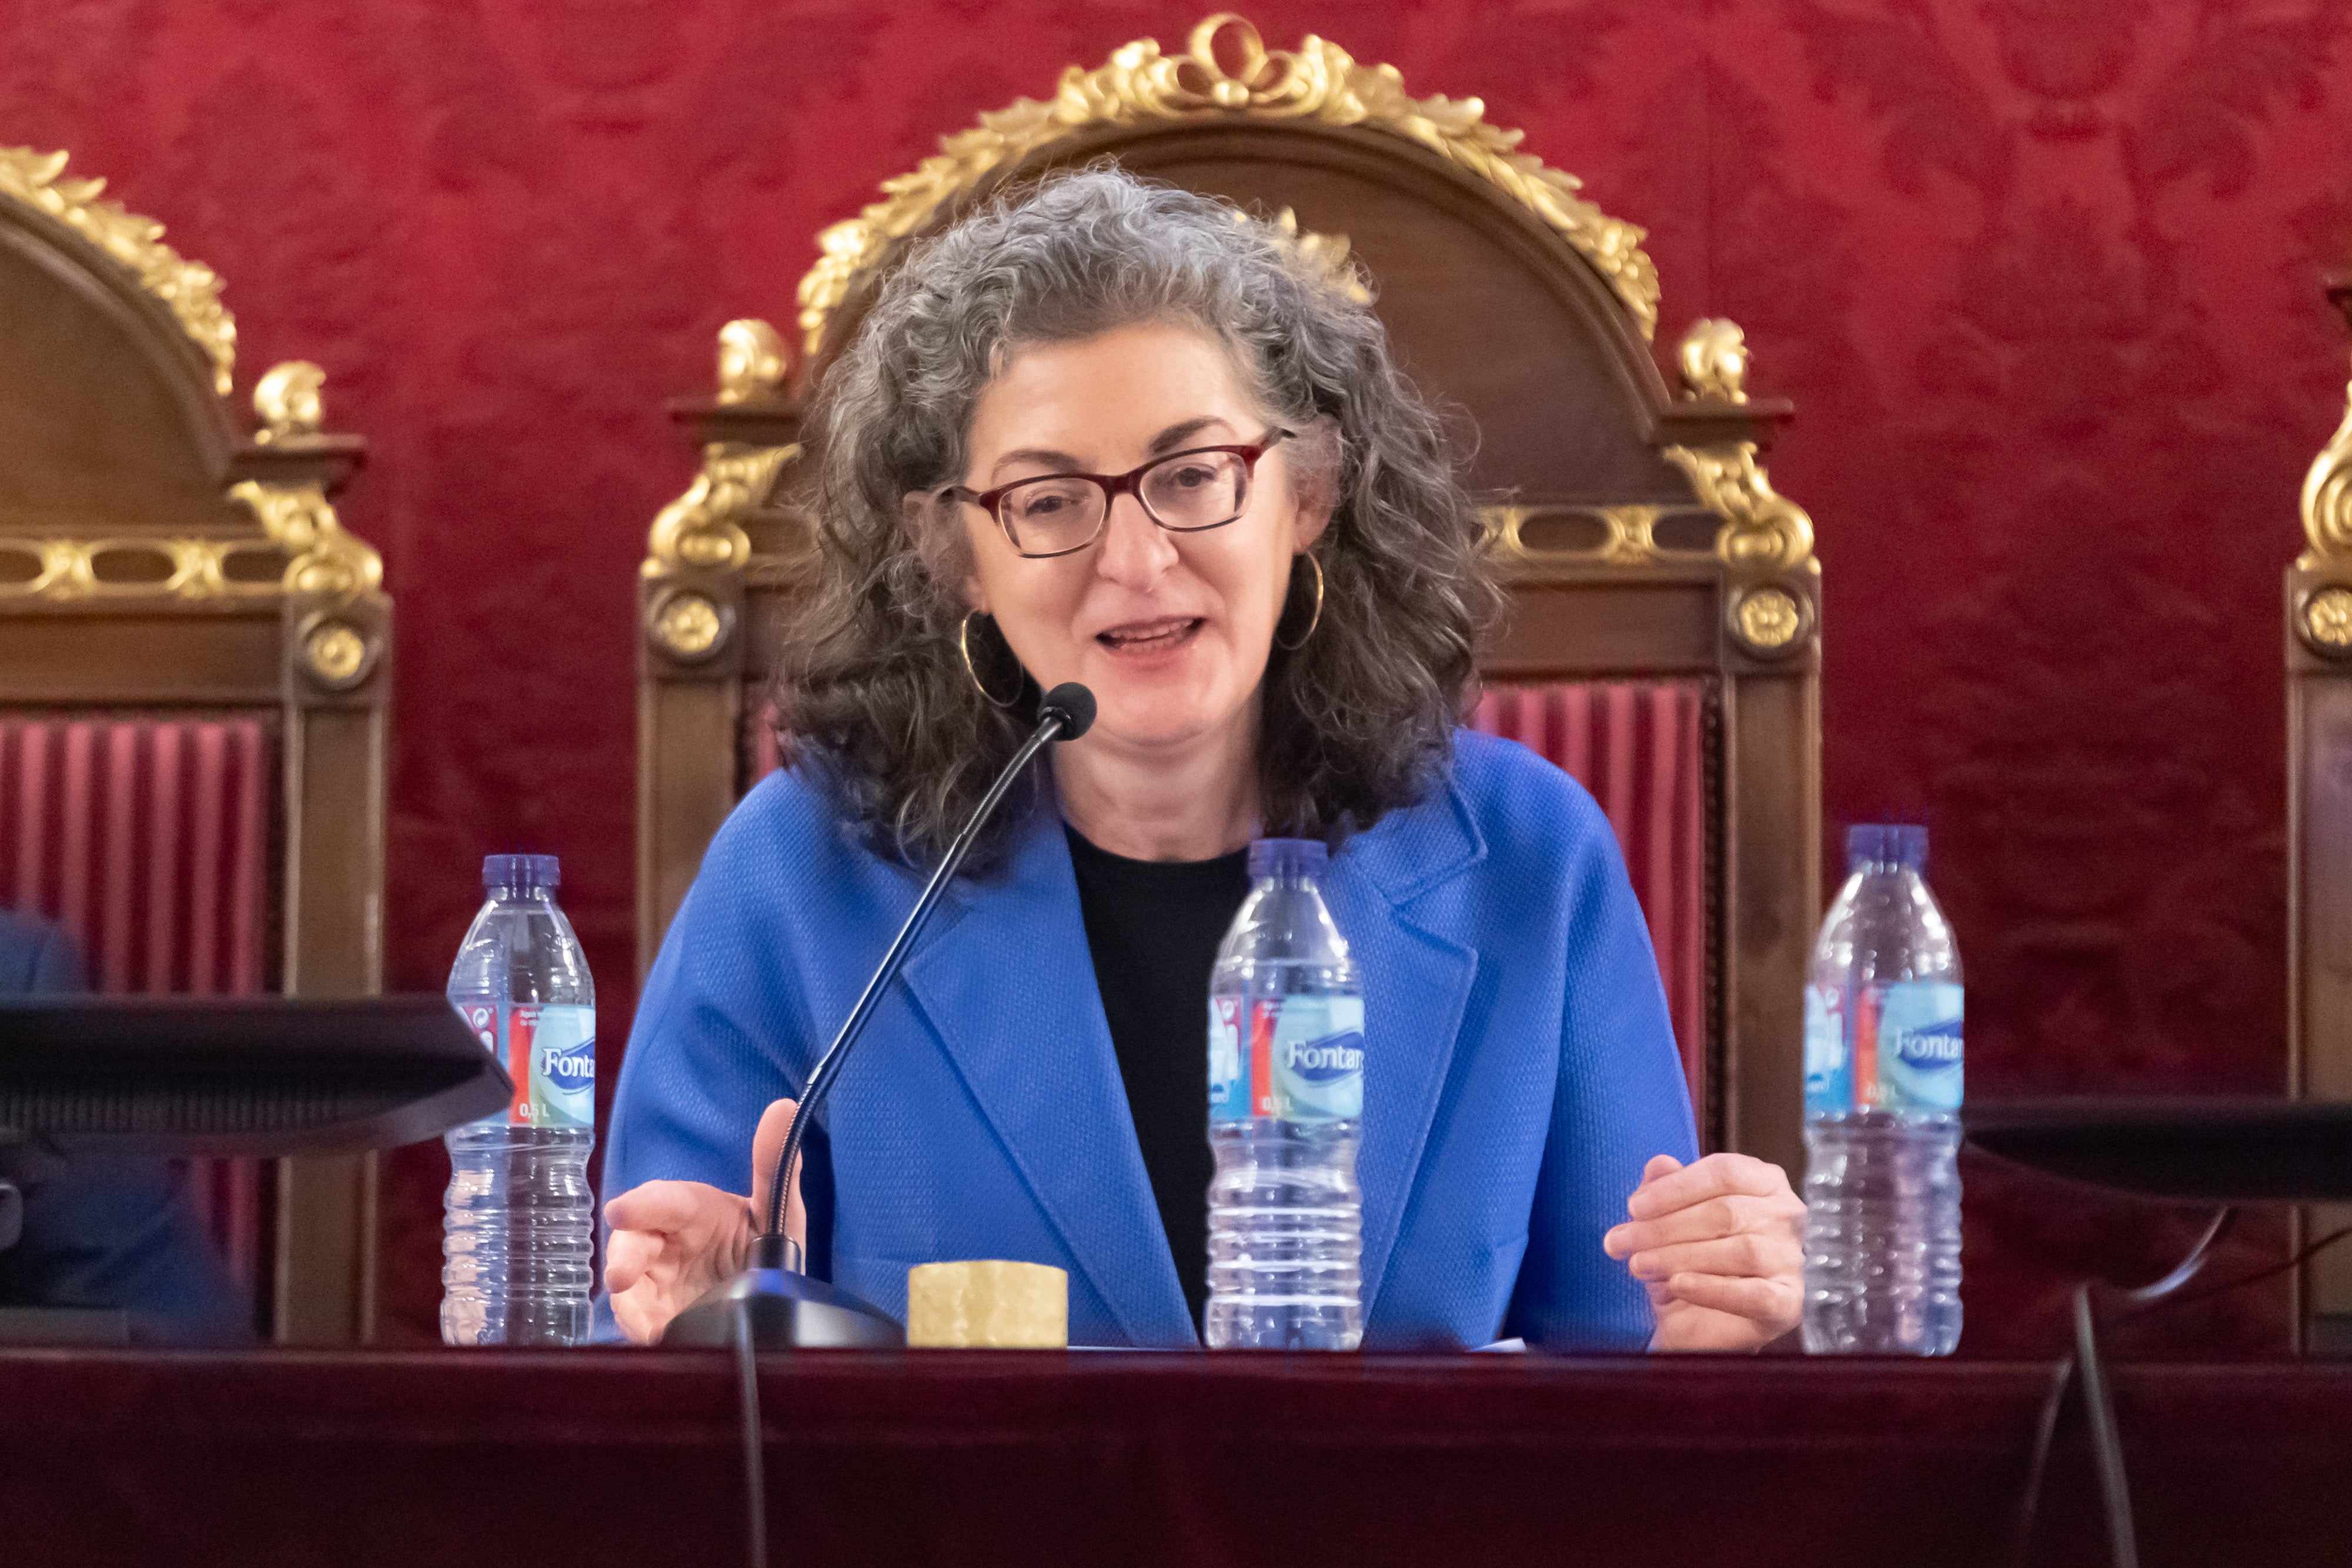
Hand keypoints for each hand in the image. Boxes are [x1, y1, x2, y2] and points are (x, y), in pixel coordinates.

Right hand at [602, 1097, 806, 1344]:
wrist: (770, 1297)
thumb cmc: (762, 1241)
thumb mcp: (776, 1209)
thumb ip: (775, 1166)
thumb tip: (784, 1107)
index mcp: (691, 1211)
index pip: (664, 1201)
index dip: (642, 1205)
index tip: (622, 1211)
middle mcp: (667, 1244)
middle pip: (634, 1244)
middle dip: (625, 1257)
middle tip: (623, 1276)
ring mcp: (659, 1283)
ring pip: (628, 1286)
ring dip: (629, 1302)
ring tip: (644, 1322)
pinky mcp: (658, 1319)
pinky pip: (640, 1323)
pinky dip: (641, 1330)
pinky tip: (654, 1337)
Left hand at [1602, 1152, 1804, 1350]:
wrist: (1694, 1321)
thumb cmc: (1686, 1256)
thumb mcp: (1666, 1217)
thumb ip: (1665, 1187)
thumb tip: (1660, 1164)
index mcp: (1764, 1181)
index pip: (1725, 1172)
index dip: (1675, 1188)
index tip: (1633, 1207)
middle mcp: (1786, 1215)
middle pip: (1725, 1212)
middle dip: (1663, 1227)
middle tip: (1620, 1242)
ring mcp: (1791, 1259)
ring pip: (1739, 1251)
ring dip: (1678, 1257)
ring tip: (1639, 1265)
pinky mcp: (1788, 1303)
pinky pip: (1754, 1294)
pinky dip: (1712, 1289)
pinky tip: (1678, 1285)